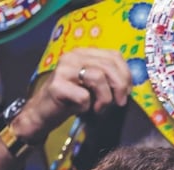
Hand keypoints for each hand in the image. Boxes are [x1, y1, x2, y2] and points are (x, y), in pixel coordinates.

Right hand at [13, 48, 130, 143]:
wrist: (44, 113)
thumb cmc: (72, 100)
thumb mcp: (94, 86)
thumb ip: (109, 78)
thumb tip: (129, 84)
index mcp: (84, 53)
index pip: (114, 55)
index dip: (126, 74)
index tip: (126, 92)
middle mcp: (73, 56)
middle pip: (109, 66)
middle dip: (119, 87)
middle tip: (118, 103)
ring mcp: (63, 69)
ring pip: (98, 77)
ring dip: (105, 98)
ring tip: (98, 108)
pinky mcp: (57, 86)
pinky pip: (84, 96)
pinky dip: (87, 107)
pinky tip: (81, 109)